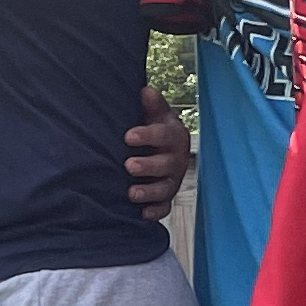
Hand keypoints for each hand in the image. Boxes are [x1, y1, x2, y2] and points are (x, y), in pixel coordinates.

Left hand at [125, 85, 190, 220]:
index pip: (163, 135)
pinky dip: (155, 212)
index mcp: (173, 135)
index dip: (147, 136)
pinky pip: (164, 207)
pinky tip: (142, 215)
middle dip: (148, 166)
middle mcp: (176, 159)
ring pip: (165, 188)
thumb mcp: (154, 113)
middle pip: (166, 164)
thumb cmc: (152, 126)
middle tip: (128, 165)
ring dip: (149, 192)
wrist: (160, 146)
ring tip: (131, 193)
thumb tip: (146, 91)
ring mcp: (172, 180)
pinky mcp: (166, 197)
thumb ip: (151, 104)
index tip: (128, 136)